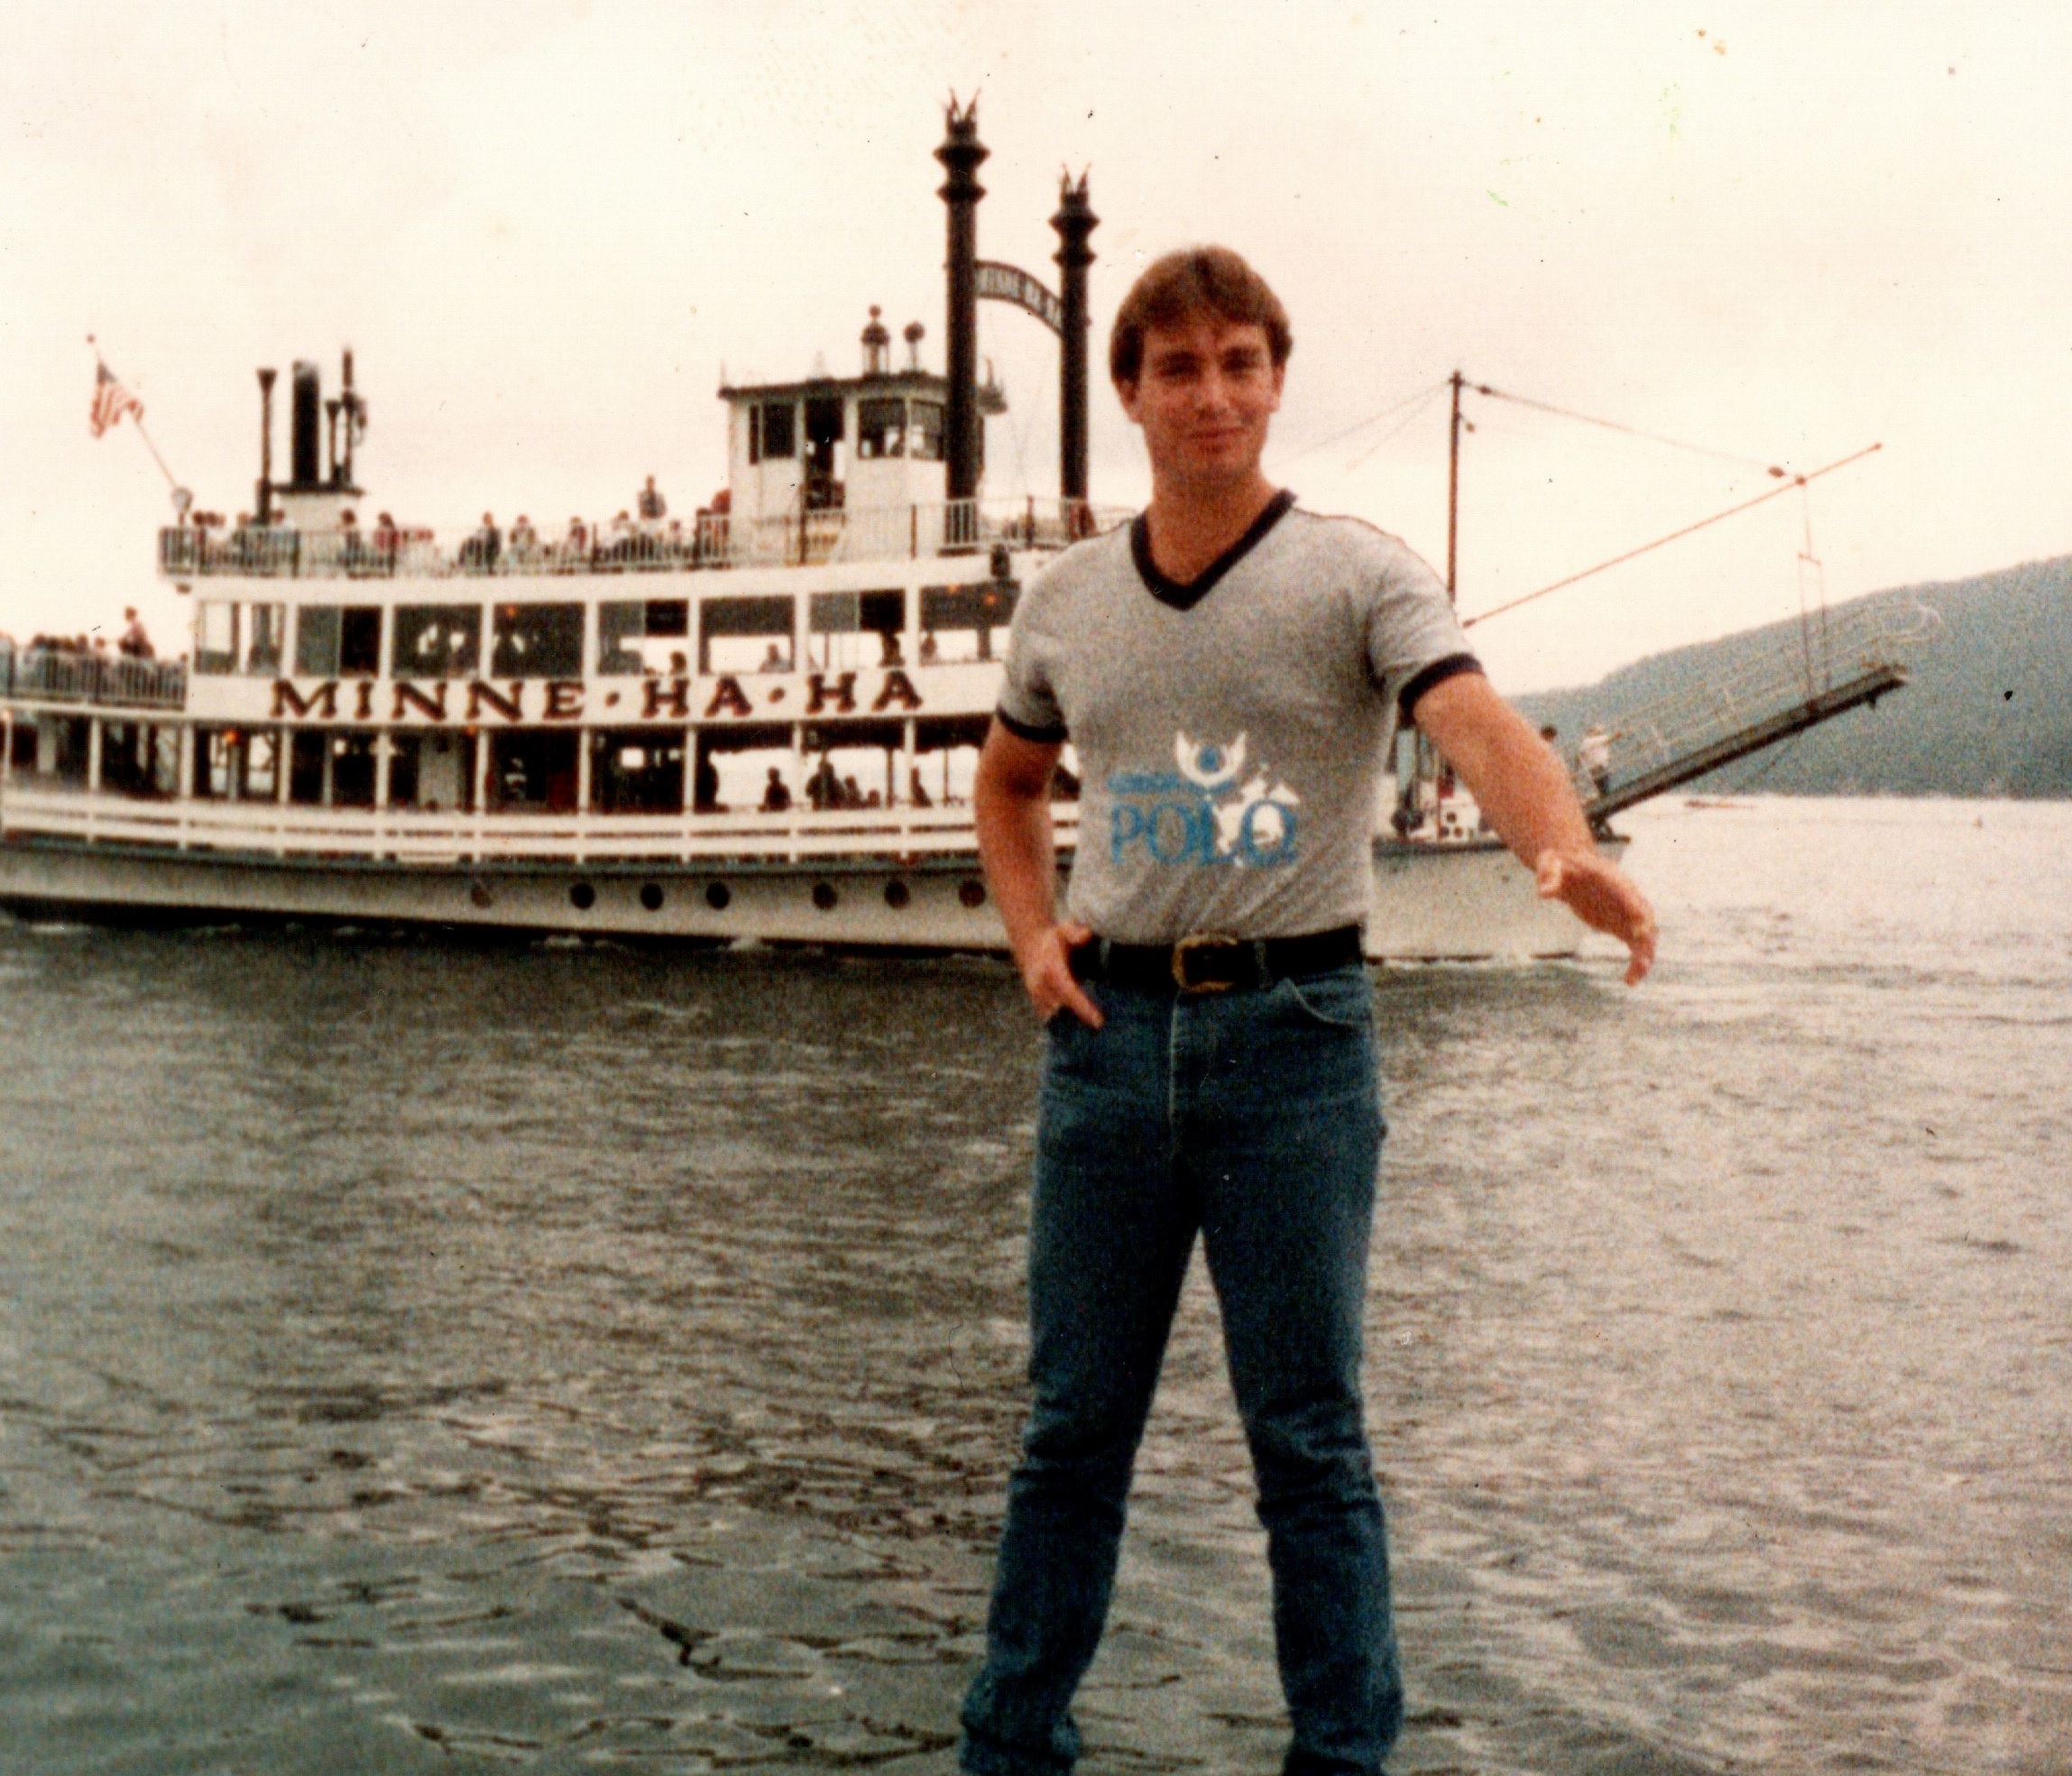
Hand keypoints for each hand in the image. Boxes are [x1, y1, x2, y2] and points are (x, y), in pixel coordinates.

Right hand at [1019, 921, 1103, 1026]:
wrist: (1031, 947)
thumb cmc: (1055, 939)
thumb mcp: (1064, 928)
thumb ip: (1076, 932)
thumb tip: (1086, 936)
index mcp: (1051, 970)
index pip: (1069, 992)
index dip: (1084, 1008)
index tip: (1099, 1022)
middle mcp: (1041, 987)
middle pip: (1064, 1012)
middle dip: (1081, 1024)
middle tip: (1106, 1033)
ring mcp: (1037, 998)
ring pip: (1056, 1021)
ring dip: (1073, 1028)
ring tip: (1096, 1037)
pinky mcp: (1038, 1006)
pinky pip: (1052, 1022)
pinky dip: (1066, 1028)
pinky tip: (1083, 1034)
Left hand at [1536, 848, 1657, 984]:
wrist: (1569, 868)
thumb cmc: (1560, 864)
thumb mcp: (1550, 864)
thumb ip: (1549, 875)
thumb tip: (1543, 892)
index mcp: (1612, 878)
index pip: (1627, 892)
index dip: (1635, 908)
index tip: (1641, 926)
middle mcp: (1626, 895)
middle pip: (1644, 916)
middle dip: (1645, 937)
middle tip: (1641, 961)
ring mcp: (1626, 912)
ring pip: (1645, 935)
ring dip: (1644, 956)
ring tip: (1633, 980)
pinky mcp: (1622, 926)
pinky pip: (1636, 945)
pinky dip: (1637, 962)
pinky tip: (1629, 981)